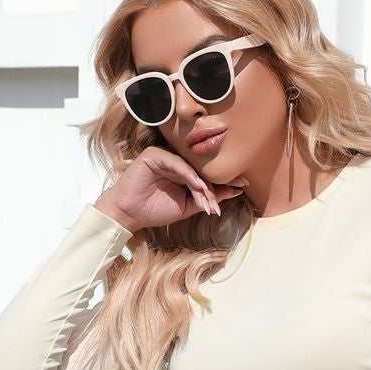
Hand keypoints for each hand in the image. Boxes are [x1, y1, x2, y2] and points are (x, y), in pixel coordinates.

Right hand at [94, 149, 247, 232]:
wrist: (129, 214)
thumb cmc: (154, 210)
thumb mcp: (187, 206)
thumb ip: (208, 198)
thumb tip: (235, 191)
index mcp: (183, 171)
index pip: (206, 174)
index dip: (222, 183)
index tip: (241, 188)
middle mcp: (176, 161)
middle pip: (201, 170)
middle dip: (214, 187)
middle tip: (229, 195)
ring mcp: (165, 156)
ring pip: (190, 168)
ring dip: (203, 185)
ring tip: (210, 201)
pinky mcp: (154, 155)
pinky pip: (176, 164)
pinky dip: (188, 176)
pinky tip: (198, 187)